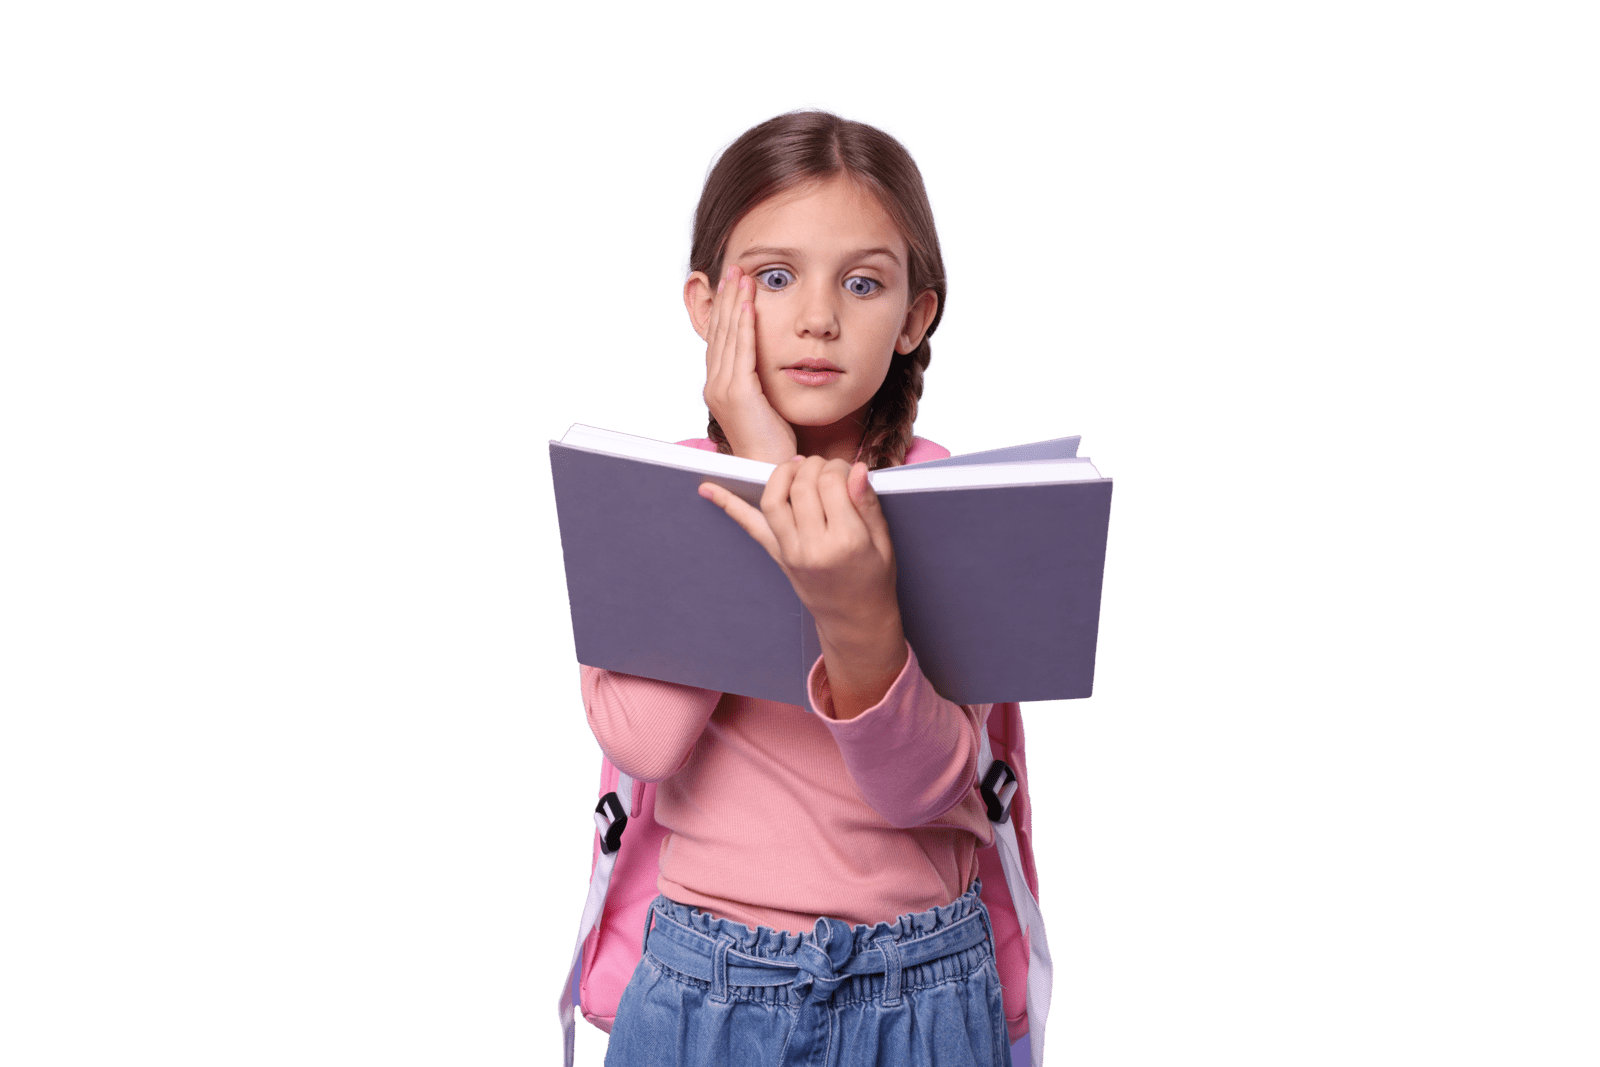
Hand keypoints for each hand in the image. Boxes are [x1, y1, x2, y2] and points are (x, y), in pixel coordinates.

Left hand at [698, 456, 899, 635]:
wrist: (854, 619)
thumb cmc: (873, 579)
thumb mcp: (883, 542)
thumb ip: (868, 504)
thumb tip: (857, 469)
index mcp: (846, 541)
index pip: (832, 483)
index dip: (838, 467)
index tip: (846, 470)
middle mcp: (814, 547)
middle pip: (801, 486)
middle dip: (812, 465)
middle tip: (824, 467)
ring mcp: (791, 552)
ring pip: (773, 499)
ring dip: (781, 473)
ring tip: (795, 467)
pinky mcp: (777, 556)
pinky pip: (750, 526)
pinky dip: (729, 505)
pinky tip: (708, 488)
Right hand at [701, 265, 797, 463]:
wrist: (770, 469)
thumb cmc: (772, 441)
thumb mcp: (763, 403)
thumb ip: (759, 380)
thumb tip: (764, 362)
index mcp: (719, 386)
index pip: (720, 338)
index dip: (724, 308)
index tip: (732, 283)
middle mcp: (715, 385)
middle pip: (719, 331)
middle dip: (726, 297)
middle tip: (733, 268)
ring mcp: (723, 389)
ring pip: (727, 336)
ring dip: (734, 302)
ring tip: (741, 275)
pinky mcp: (738, 394)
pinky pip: (741, 350)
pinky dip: (743, 324)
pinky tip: (748, 303)